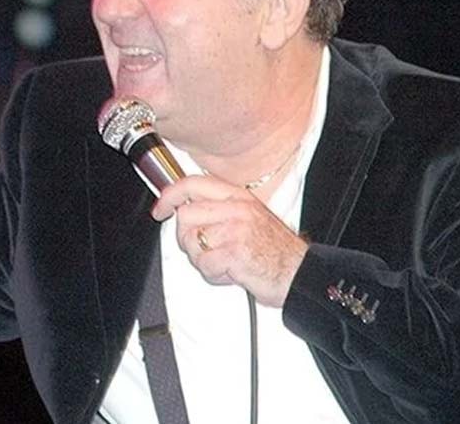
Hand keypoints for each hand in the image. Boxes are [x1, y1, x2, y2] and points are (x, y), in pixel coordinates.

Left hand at [152, 175, 308, 306]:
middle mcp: (236, 209)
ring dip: (202, 260)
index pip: (193, 184)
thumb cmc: (274, 250)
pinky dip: (213, 275)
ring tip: (223, 262)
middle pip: (185, 217)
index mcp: (238, 196)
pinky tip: (230, 272)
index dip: (169, 195)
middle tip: (204, 249)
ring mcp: (235, 230)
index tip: (161, 209)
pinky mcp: (235, 253)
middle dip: (187, 239)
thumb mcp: (249, 215)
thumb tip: (185, 208)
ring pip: (192, 243)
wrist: (299, 274)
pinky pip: (204, 264)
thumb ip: (219, 208)